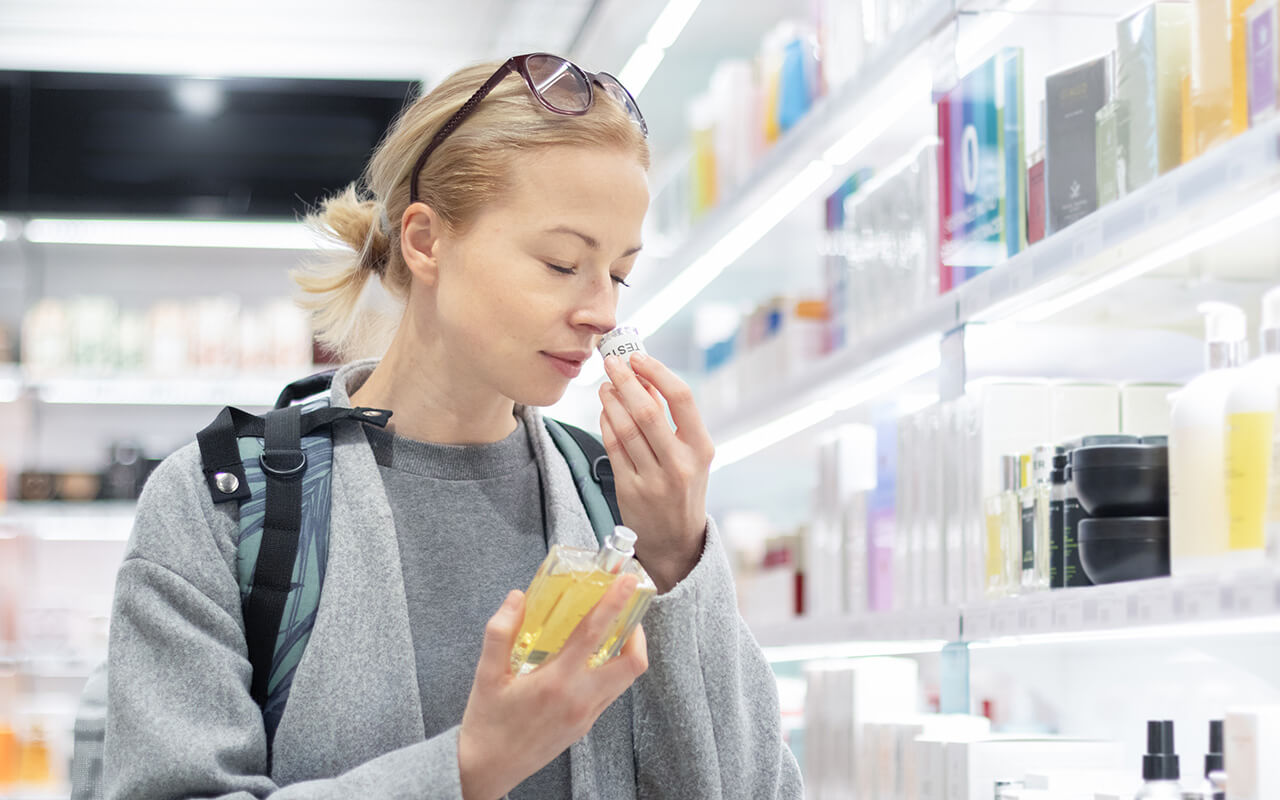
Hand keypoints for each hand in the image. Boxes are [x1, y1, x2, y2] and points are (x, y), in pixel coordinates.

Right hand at [457, 580, 647, 799]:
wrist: (487, 768)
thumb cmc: (486, 722)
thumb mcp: (485, 674)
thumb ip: (500, 631)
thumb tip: (517, 598)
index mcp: (556, 682)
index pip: (594, 634)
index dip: (614, 604)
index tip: (626, 582)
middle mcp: (579, 699)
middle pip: (632, 663)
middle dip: (638, 633)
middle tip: (627, 610)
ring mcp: (586, 715)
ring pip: (626, 680)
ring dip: (628, 652)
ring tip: (615, 630)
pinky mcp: (585, 726)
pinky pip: (611, 693)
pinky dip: (613, 670)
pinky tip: (595, 659)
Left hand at [599, 353, 714, 592]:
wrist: (677, 542)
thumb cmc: (684, 489)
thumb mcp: (691, 455)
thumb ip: (672, 420)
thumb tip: (646, 378)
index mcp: (701, 449)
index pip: (682, 398)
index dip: (657, 372)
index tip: (639, 357)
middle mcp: (679, 464)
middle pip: (647, 410)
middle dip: (625, 380)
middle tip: (611, 362)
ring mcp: (654, 479)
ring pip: (625, 427)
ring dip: (610, 400)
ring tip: (605, 385)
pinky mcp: (629, 490)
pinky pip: (612, 447)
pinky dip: (605, 422)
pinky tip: (604, 411)